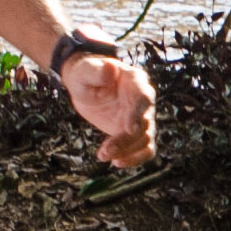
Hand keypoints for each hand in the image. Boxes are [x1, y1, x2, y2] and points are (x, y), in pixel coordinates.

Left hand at [63, 51, 156, 169]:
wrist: (85, 84)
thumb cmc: (85, 74)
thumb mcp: (85, 70)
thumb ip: (97, 69)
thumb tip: (110, 68)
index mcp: (135, 81)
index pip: (144, 98)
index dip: (138, 114)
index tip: (130, 129)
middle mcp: (143, 100)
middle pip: (145, 123)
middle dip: (127, 140)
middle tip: (105, 151)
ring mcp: (140, 117)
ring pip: (145, 140)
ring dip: (127, 151)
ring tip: (103, 156)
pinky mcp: (134, 132)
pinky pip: (144, 149)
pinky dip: (134, 159)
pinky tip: (117, 162)